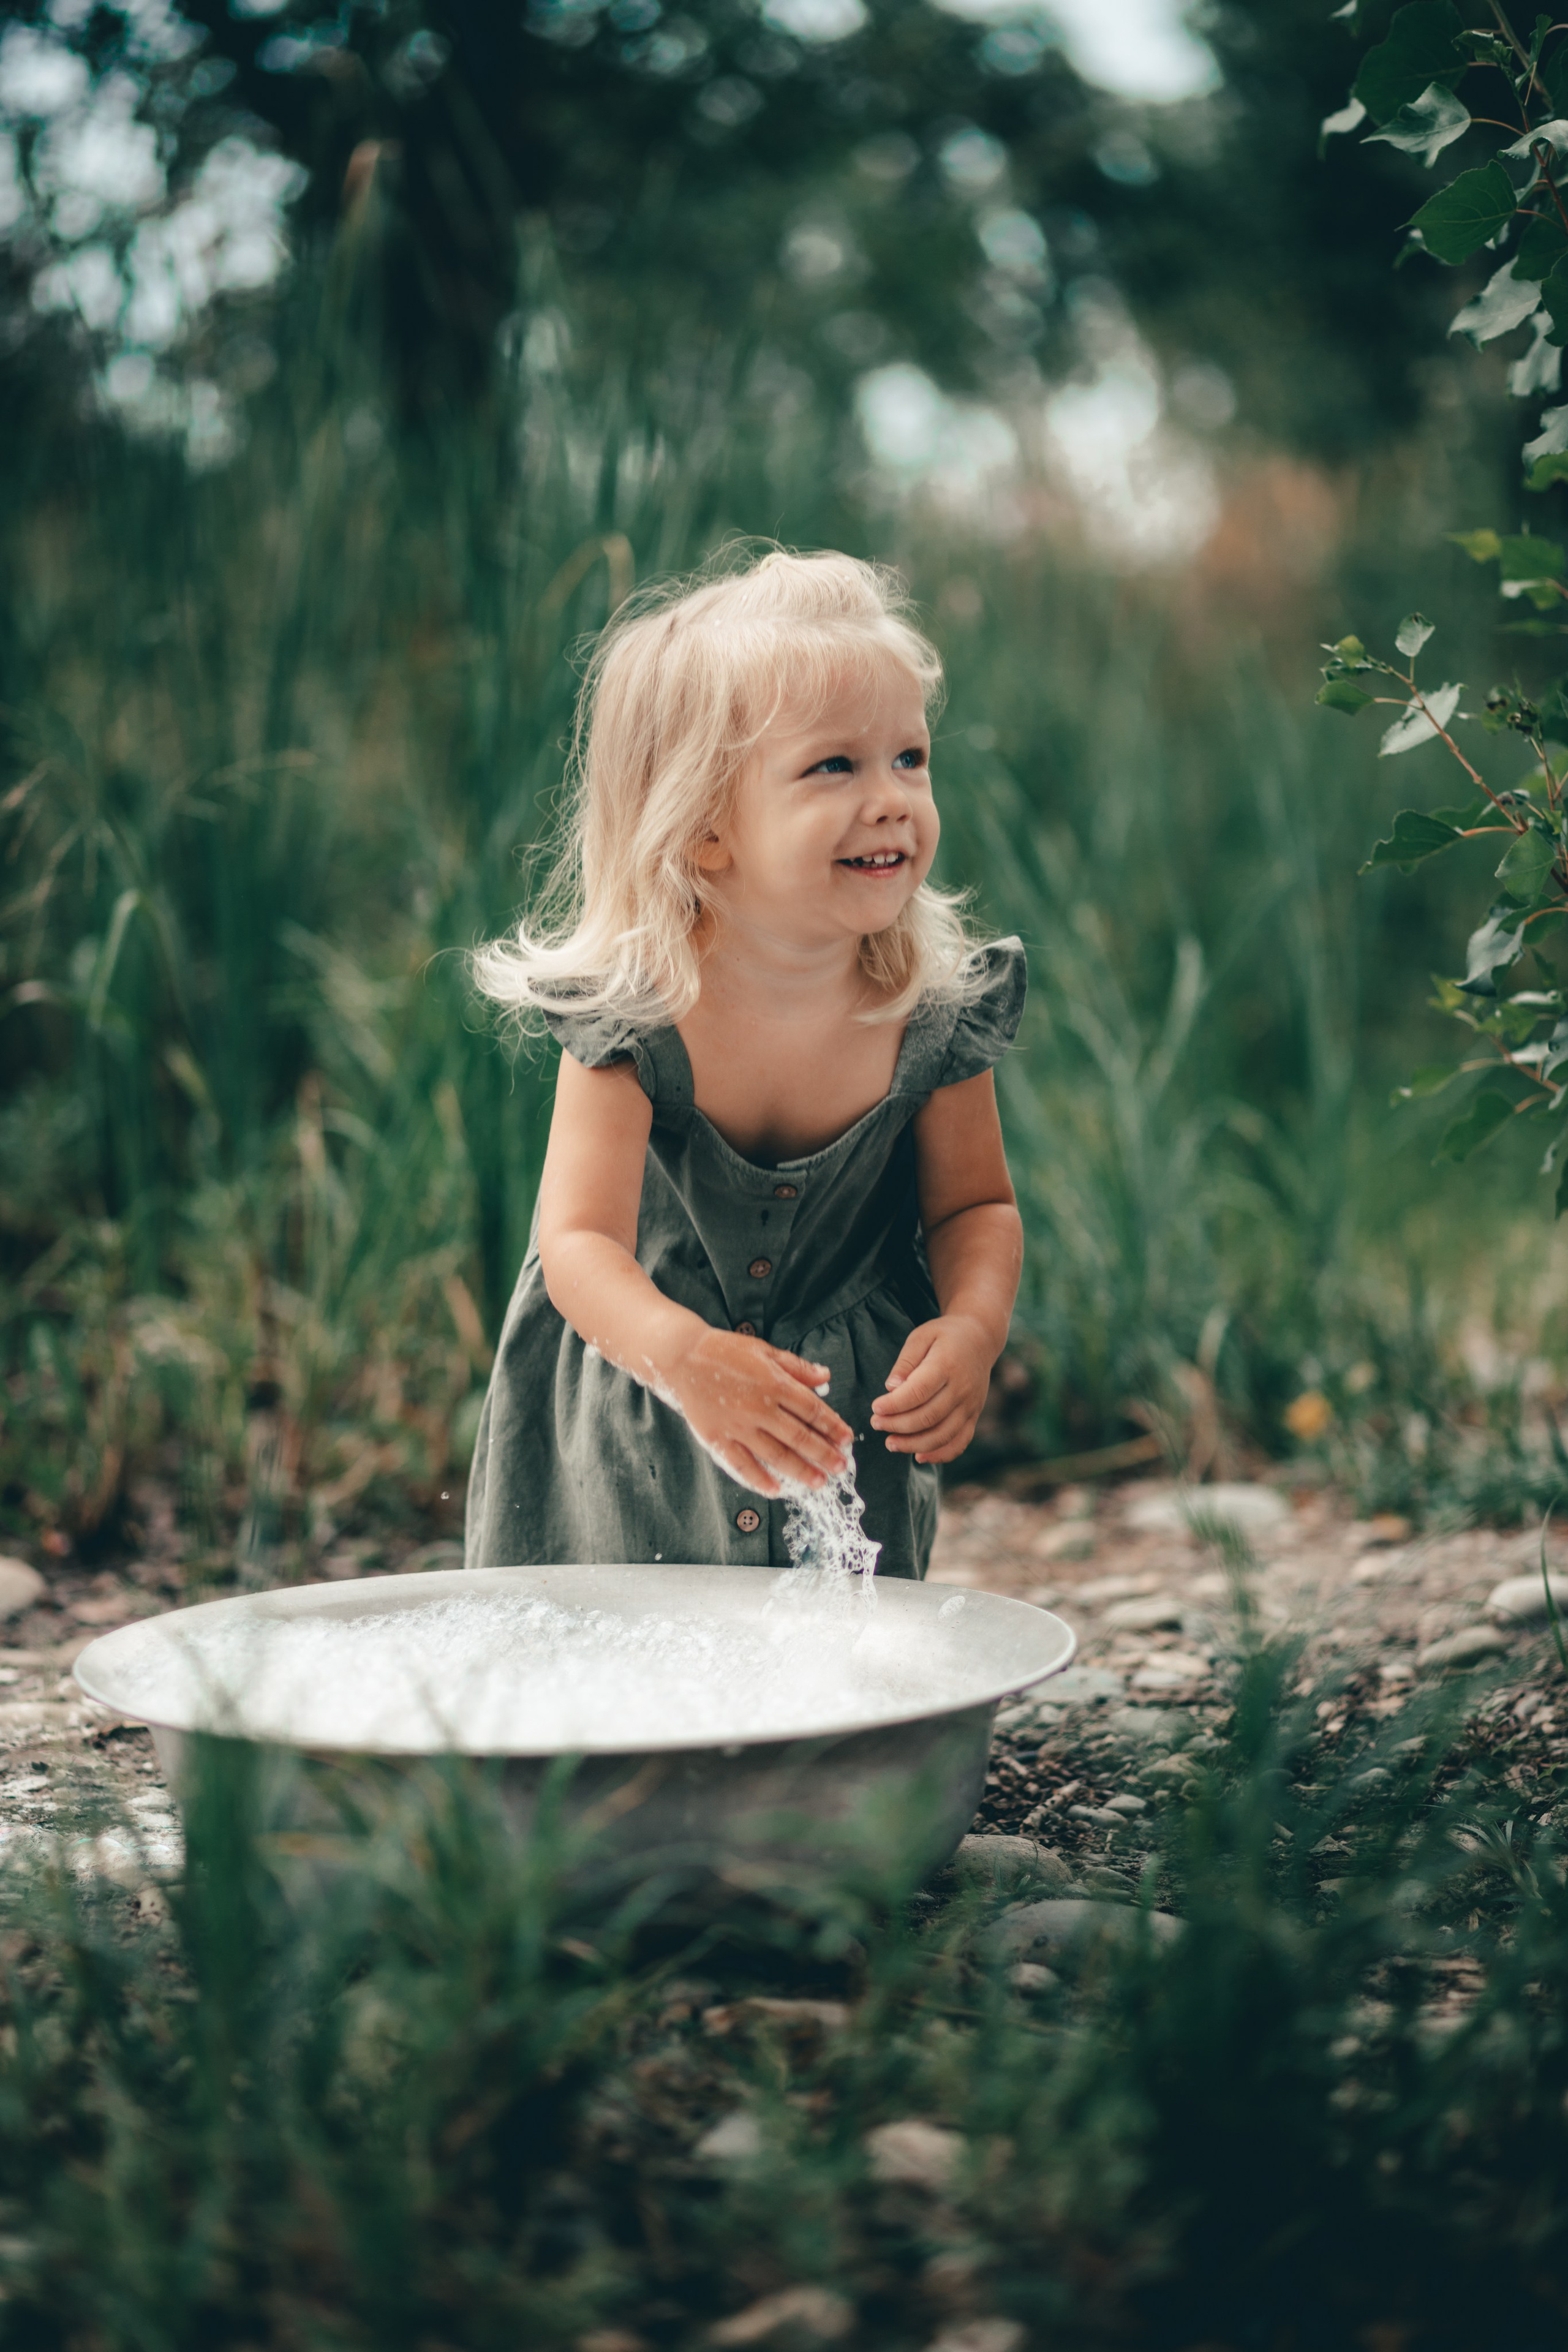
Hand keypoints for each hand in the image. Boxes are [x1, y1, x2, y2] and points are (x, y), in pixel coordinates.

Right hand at [664, 1327, 853, 1498]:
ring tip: (819, 1482)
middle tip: (840, 1467)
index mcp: (774, 1383)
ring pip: (775, 1455)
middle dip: (823, 1454)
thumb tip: (826, 1377)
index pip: (812, 1410)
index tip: (847, 1439)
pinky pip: (741, 1464)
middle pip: (799, 1437)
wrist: (682, 1356)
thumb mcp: (765, 1350)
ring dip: (800, 1470)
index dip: (833, 1426)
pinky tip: (775, 1490)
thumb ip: (797, 1367)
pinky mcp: (717, 1438)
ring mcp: (738, 1426)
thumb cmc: (726, 1351)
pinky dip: (759, 1480)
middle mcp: (759, 1408)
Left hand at [870, 1315, 995, 1464]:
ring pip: (943, 1435)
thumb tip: (890, 1388)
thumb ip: (905, 1362)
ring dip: (914, 1444)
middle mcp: (962, 1388)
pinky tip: (919, 1456)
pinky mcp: (974, 1416)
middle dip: (898, 1425)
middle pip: (928, 1417)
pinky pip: (960, 1442)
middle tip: (876, 1424)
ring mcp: (971, 1405)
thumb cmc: (944, 1336)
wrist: (981, 1339)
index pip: (918, 1392)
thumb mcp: (921, 1337)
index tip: (875, 1408)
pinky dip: (940, 1454)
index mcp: (946, 1365)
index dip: (894, 1405)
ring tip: (890, 1443)